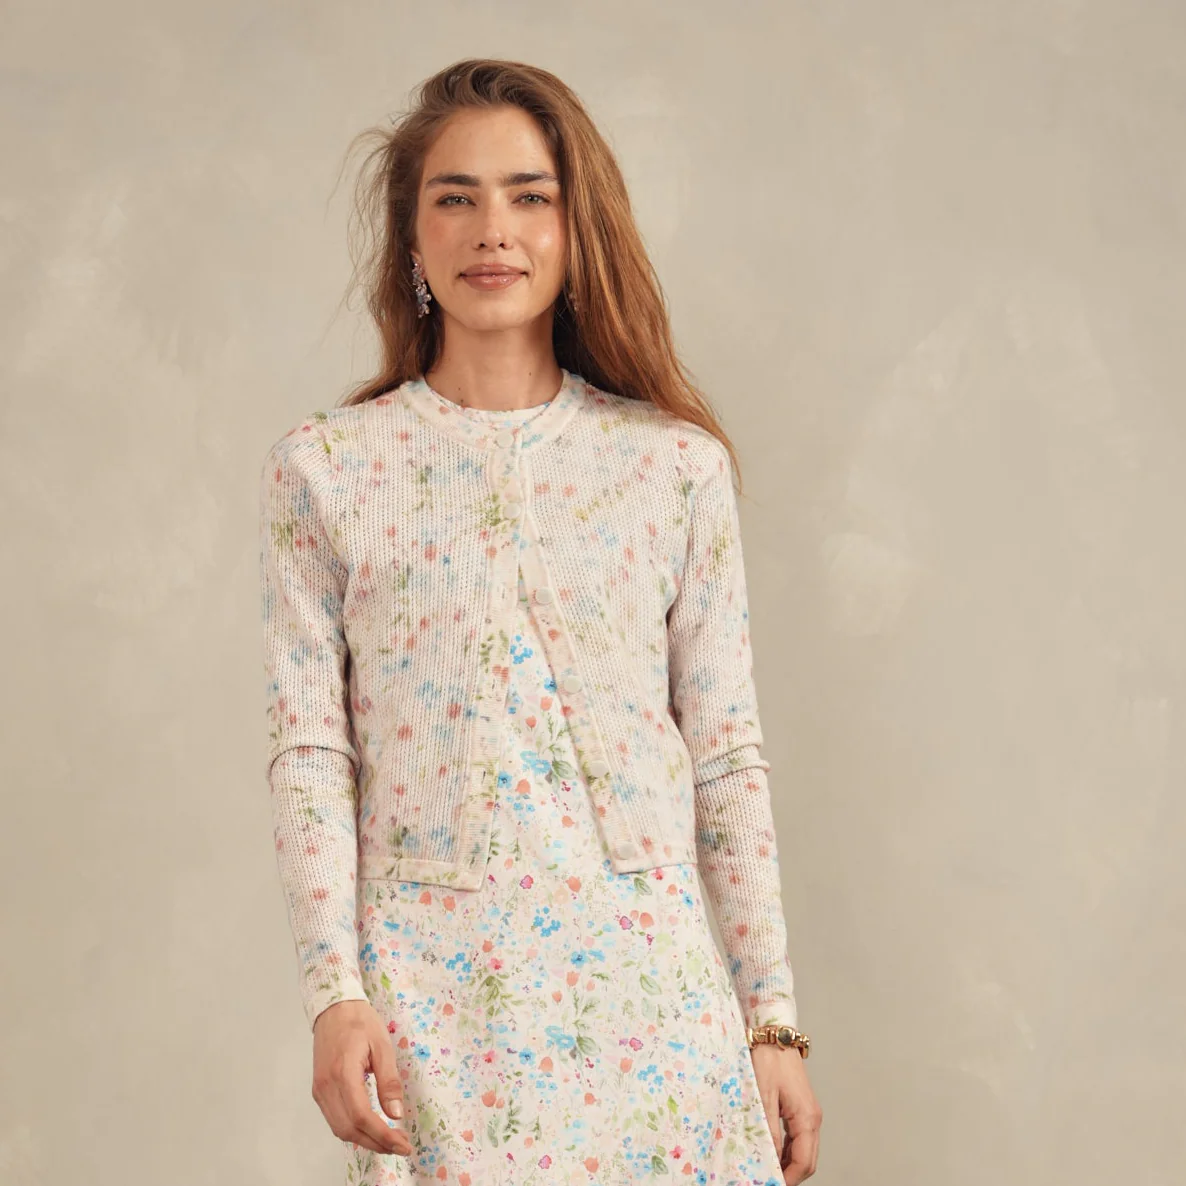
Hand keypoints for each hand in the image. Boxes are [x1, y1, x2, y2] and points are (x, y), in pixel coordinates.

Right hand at [311, 999, 411, 1156]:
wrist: (334, 1008)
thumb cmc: (360, 1022)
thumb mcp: (382, 1046)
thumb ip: (388, 1081)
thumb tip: (395, 1114)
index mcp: (342, 1073)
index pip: (361, 1116)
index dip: (382, 1135)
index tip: (403, 1144)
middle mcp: (326, 1087)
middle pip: (349, 1129)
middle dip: (376, 1143)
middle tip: (400, 1146)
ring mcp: (320, 1090)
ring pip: (340, 1129)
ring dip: (365, 1140)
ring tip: (389, 1141)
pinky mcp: (319, 1090)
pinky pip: (334, 1119)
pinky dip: (353, 1130)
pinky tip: (371, 1128)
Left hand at [751, 1044, 821, 1182]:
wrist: (775, 1035)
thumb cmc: (769, 1061)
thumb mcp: (763, 1097)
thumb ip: (767, 1129)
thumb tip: (768, 1158)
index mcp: (807, 1118)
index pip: (804, 1161)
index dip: (789, 1178)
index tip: (772, 1184)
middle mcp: (812, 1118)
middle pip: (807, 1159)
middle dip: (791, 1174)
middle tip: (769, 1179)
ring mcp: (808, 1113)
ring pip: (804, 1150)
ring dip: (789, 1164)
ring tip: (768, 1169)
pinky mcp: (801, 1107)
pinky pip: (798, 1137)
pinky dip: (787, 1150)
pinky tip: (772, 1152)